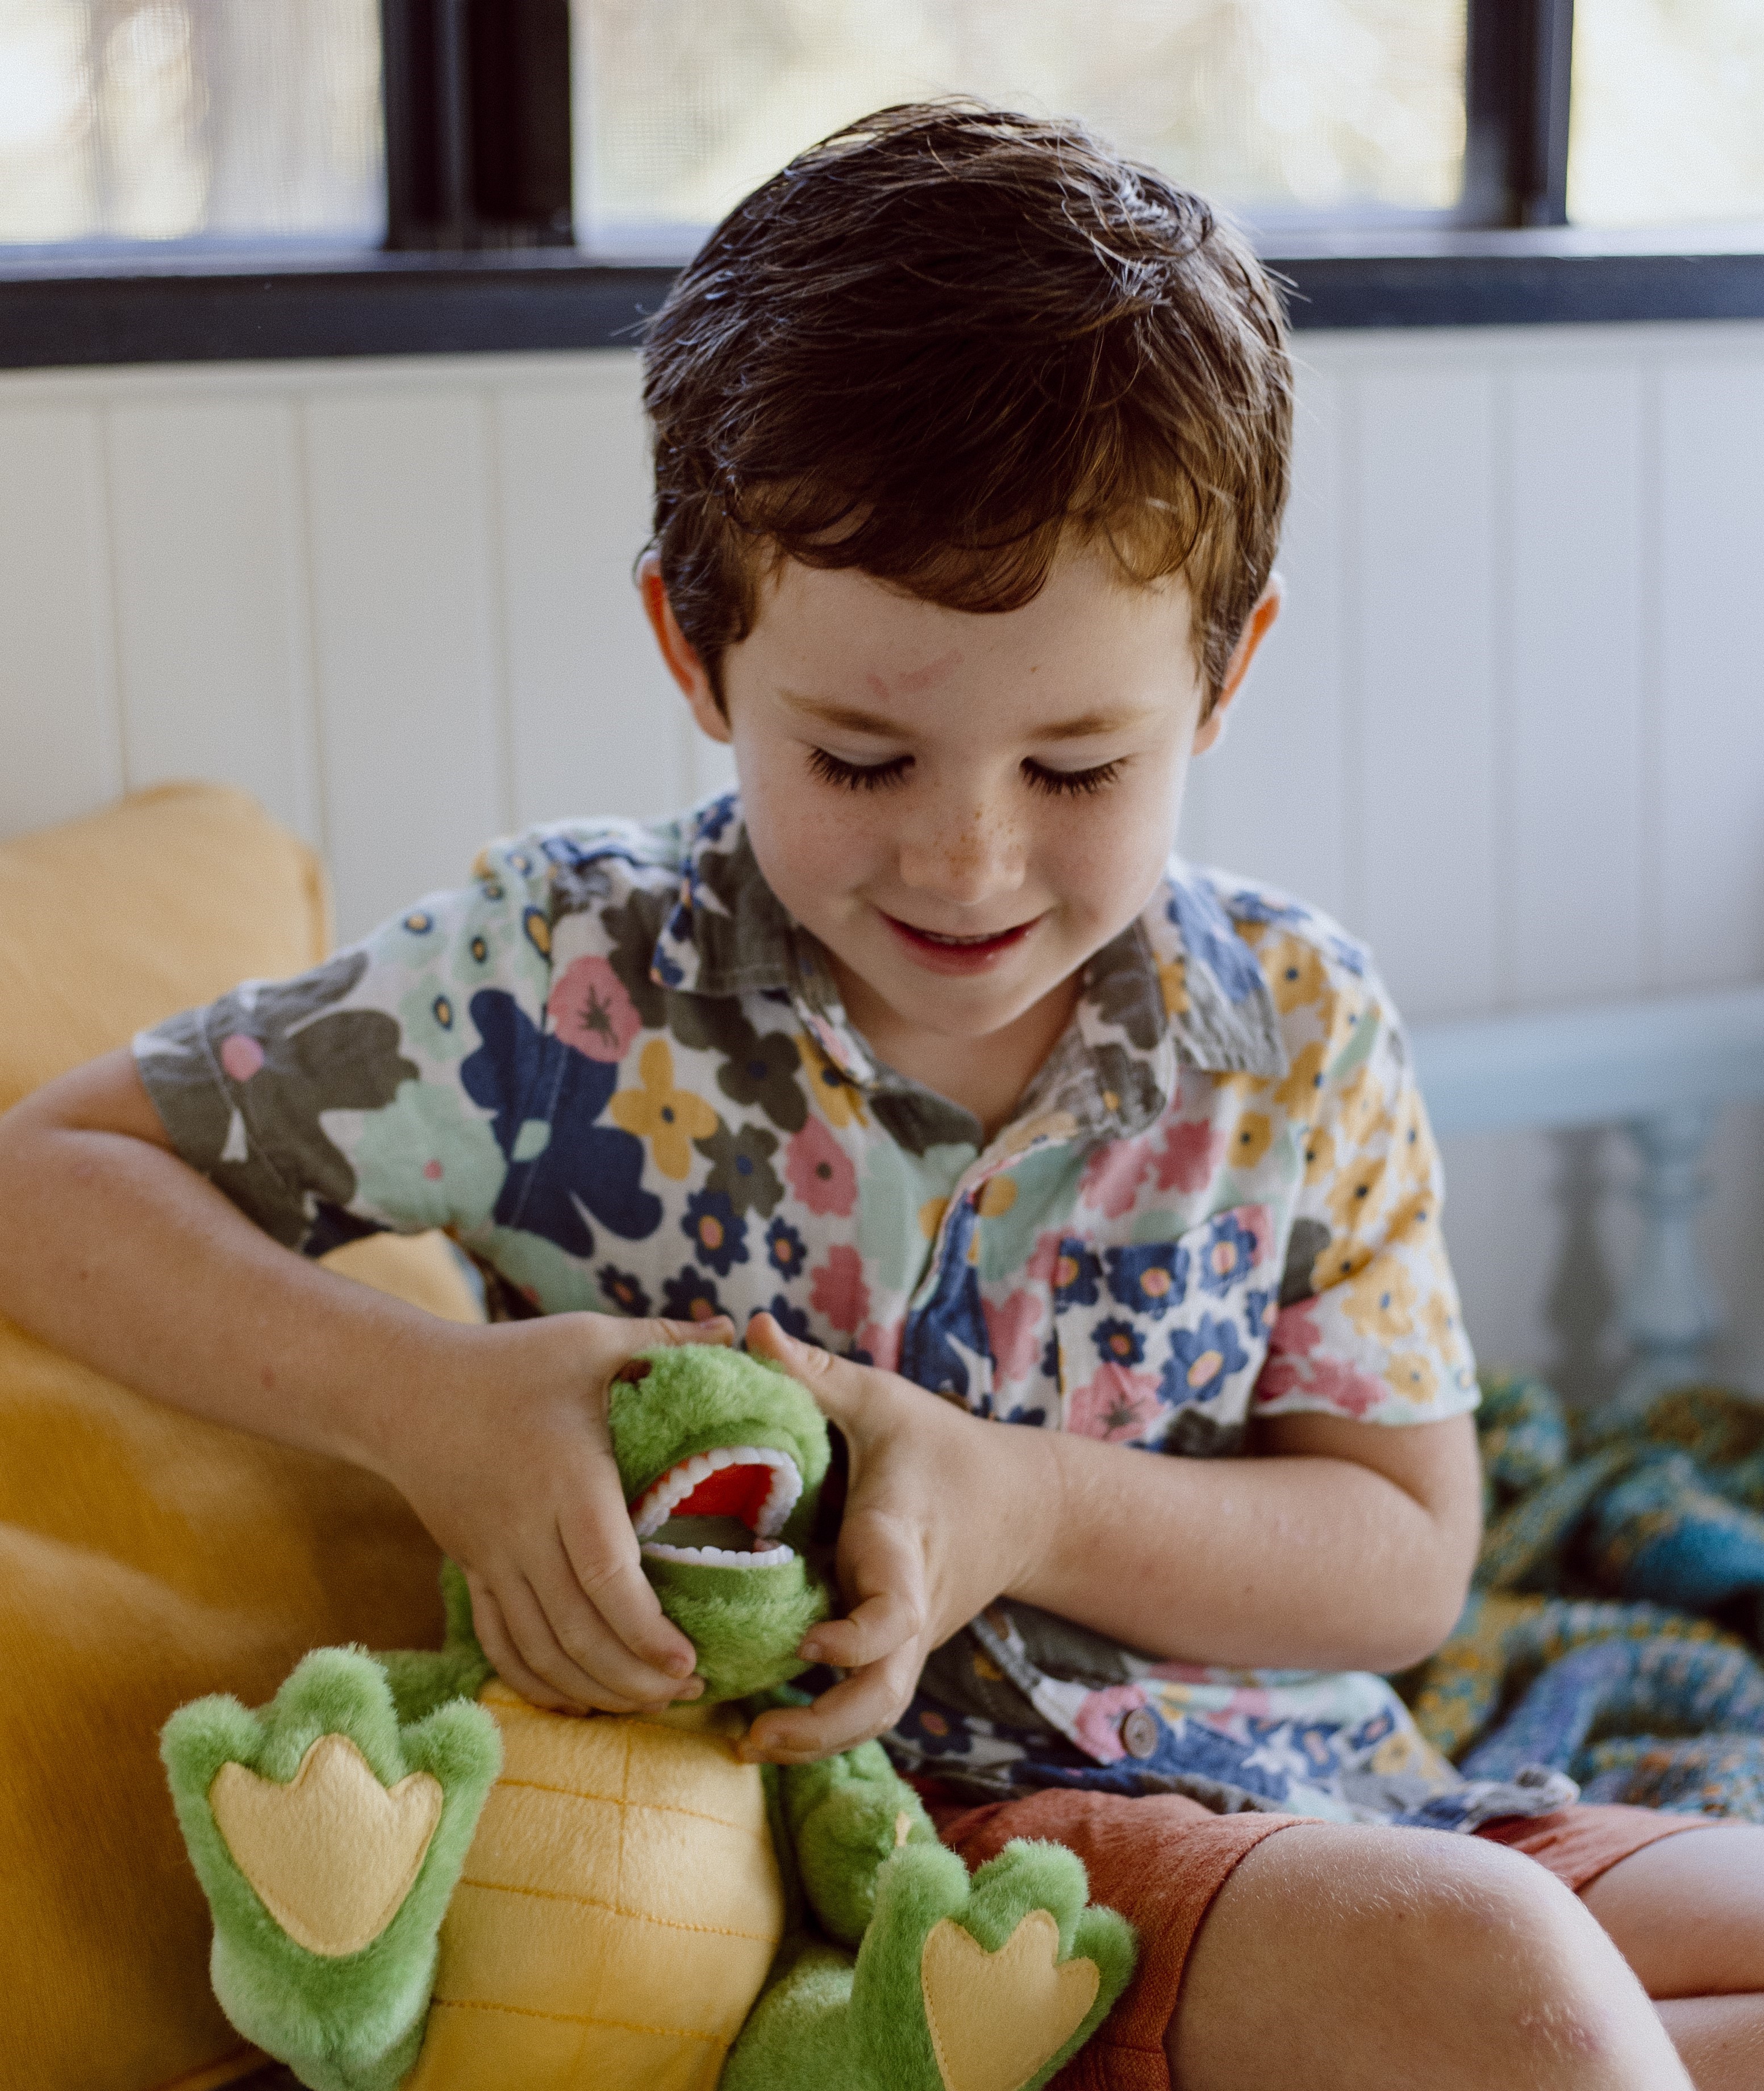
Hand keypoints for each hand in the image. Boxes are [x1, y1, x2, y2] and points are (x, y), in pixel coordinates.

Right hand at [370, 1310, 733, 1714]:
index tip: (689, 1661)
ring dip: (594, 1688)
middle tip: (690, 1690)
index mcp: (565, 1479)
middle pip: (576, 1629)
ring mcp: (491, 1558)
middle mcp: (524, 1530)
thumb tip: (737, 1327)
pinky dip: (538, 1683)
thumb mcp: (586, 1339)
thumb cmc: (508, 1361)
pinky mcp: (472, 1571)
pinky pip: (500, 1644)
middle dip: (633, 1677)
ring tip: (650, 1703)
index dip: (646, 1629)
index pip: (605, 1574)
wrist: (403, 1390)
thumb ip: (661, 1339)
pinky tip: (579, 1702)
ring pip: (540, 1649)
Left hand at [737, 1314, 1048, 1762]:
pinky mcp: (900, 1651)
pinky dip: (820, 1721)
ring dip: (816, 1739)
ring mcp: (908, 1639)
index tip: (806, 1644)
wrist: (1023, 1506)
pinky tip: (759, 1722)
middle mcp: (909, 1607)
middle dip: (823, 1729)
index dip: (854, 1640)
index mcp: (901, 1547)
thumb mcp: (883, 1401)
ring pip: (875, 1712)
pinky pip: (866, 1698)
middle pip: (882, 1696)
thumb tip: (750, 1328)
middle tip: (750, 1735)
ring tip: (746, 1742)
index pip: (892, 1615)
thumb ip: (815, 1373)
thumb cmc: (941, 1446)